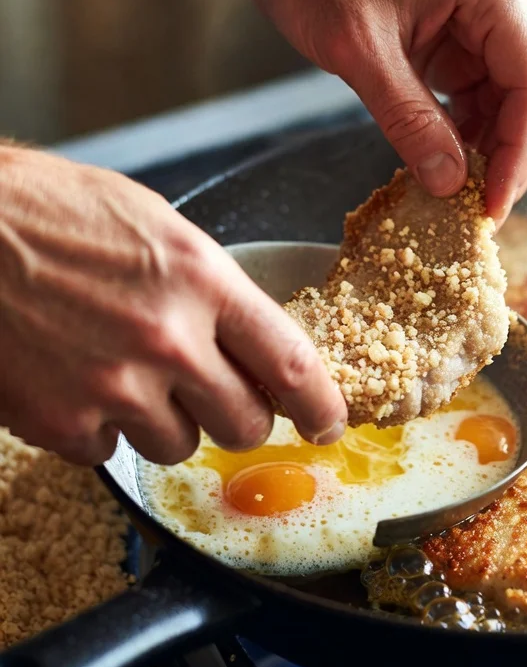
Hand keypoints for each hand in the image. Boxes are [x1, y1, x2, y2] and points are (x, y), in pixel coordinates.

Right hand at [0, 146, 346, 465]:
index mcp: (203, 281)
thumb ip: (213, 289)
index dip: (322, 405)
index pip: (292, 363)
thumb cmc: (57, 213)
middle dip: (241, 417)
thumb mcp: (161, 229)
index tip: (329, 422)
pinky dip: (103, 428)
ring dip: (168, 422)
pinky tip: (80, 382)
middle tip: (220, 397)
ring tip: (131, 374)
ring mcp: (113, 386)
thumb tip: (249, 341)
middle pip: (246, 424)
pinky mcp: (60, 423)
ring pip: (180, 447)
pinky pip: (110, 453)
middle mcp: (168, 339)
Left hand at [247, 0, 526, 224]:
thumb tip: (450, 184)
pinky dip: (464, 130)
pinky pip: (477, 91)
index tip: (494, 205)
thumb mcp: (360, 52)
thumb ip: (409, 119)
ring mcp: (482, 14)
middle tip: (480, 212)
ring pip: (507, 98)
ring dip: (487, 147)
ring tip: (458, 193)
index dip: (520, 152)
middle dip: (508, 155)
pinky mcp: (460, 32)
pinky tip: (444, 160)